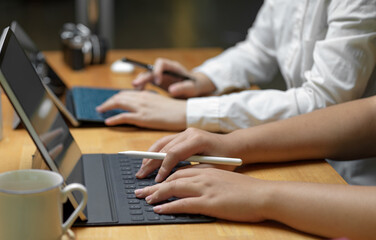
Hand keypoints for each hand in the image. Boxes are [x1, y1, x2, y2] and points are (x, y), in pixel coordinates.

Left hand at [95, 91, 186, 130]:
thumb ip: (148, 102)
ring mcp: (141, 107)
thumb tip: (141, 105)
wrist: (185, 113)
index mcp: (145, 94)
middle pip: (119, 97)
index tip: (110, 102)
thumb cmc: (175, 110)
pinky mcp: (142, 118)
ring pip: (118, 103)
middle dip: (108, 102)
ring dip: (107, 107)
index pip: (126, 93)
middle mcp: (141, 98)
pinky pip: (123, 117)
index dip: (116, 97)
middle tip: (101, 107)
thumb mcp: (159, 102)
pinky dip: (113, 119)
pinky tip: (107, 121)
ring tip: (100, 111)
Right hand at [132, 58, 215, 97]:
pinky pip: (146, 82)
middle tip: (136, 85)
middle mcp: (164, 69)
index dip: (157, 71)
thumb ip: (183, 88)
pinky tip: (139, 95)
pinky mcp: (157, 81)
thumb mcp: (192, 88)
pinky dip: (142, 87)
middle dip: (143, 77)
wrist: (194, 88)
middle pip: (150, 69)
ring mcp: (159, 74)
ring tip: (136, 91)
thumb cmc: (195, 86)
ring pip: (146, 75)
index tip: (157, 82)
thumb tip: (171, 90)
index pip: (161, 63)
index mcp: (173, 67)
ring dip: (140, 82)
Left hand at [134, 168, 268, 221]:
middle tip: (140, 190)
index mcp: (207, 170)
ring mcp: (205, 188)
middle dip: (154, 184)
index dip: (163, 175)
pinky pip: (183, 203)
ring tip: (144, 199)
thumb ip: (209, 181)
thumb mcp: (224, 180)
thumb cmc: (248, 191)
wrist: (265, 195)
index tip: (151, 180)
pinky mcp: (209, 202)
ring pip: (174, 187)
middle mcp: (203, 176)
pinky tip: (159, 209)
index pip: (179, 169)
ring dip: (156, 193)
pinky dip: (168, 205)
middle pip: (172, 177)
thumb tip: (196, 188)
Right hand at [136, 128, 237, 181]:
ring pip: (161, 142)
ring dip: (150, 155)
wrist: (234, 146)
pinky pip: (165, 141)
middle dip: (151, 162)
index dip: (163, 167)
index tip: (158, 180)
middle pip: (164, 147)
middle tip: (141, 175)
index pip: (173, 153)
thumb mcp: (213, 169)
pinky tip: (149, 160)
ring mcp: (185, 131)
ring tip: (141, 168)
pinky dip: (155, 151)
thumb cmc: (227, 160)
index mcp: (197, 140)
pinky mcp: (182, 134)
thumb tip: (172, 178)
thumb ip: (193, 171)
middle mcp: (189, 132)